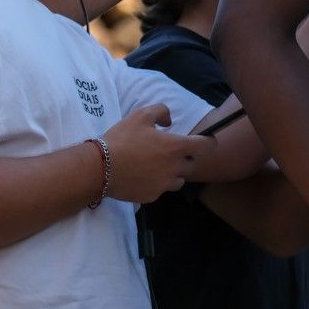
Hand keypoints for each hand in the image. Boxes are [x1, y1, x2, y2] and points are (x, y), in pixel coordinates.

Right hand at [101, 103, 216, 202]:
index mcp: (176, 147)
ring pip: (178, 180)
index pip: (206, 146)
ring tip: (155, 166)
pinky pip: (161, 190)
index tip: (204, 142)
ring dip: (173, 173)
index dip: (208, 143)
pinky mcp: (152, 196)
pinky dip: (156, 183)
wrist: (99, 168)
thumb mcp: (141, 115)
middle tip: (168, 153)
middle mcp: (175, 168)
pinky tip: (142, 176)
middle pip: (192, 165)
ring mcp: (164, 185)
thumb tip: (169, 121)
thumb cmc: (122, 140)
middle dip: (185, 159)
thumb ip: (161, 112)